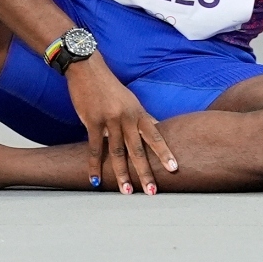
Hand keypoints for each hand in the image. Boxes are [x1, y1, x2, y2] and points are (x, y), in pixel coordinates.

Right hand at [65, 56, 176, 194]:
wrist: (88, 70)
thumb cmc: (110, 87)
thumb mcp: (131, 101)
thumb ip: (143, 117)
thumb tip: (158, 128)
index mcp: (138, 112)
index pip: (155, 136)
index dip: (164, 153)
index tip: (173, 169)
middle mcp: (126, 117)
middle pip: (137, 149)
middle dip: (145, 171)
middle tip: (151, 191)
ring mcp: (109, 119)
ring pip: (117, 152)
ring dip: (121, 173)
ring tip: (126, 191)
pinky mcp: (92, 121)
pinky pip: (94, 148)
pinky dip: (94, 165)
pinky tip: (95, 180)